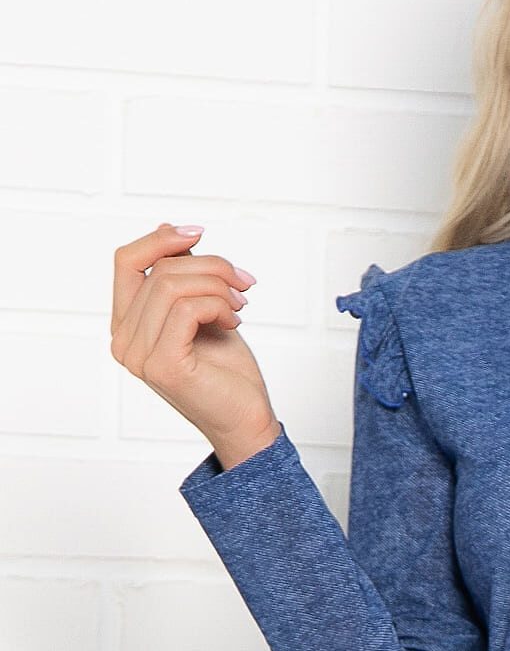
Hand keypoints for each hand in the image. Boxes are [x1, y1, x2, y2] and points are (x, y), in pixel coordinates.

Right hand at [111, 223, 280, 467]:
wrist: (245, 419)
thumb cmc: (226, 371)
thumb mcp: (203, 310)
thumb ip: (183, 278)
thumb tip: (170, 231)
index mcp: (127, 324)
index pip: (126, 261)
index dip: (161, 239)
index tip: (199, 234)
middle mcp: (124, 340)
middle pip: (161, 270)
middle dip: (211, 267)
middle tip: (243, 284)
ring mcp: (139, 355)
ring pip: (173, 285)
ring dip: (219, 286)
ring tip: (239, 306)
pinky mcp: (162, 365)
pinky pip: (187, 309)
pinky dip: (218, 306)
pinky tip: (233, 322)